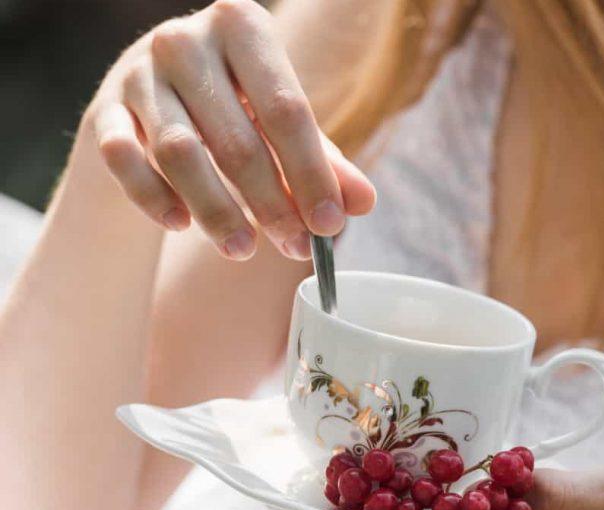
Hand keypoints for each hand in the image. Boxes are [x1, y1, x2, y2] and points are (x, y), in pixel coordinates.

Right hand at [83, 0, 374, 259]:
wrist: (154, 90)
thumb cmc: (236, 105)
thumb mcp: (282, 123)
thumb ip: (325, 160)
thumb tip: (362, 203)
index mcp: (243, 27)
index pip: (286, 110)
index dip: (311, 174)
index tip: (330, 225)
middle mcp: (185, 40)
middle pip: (236, 139)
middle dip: (271, 203)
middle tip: (295, 247)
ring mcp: (137, 73)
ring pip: (179, 155)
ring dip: (217, 211)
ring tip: (244, 250)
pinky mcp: (103, 109)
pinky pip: (126, 162)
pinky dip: (155, 199)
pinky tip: (181, 225)